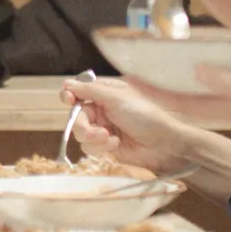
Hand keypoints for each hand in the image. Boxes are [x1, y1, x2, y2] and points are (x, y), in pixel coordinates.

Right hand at [59, 76, 195, 173]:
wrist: (163, 143)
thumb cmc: (145, 115)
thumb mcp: (116, 97)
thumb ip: (90, 91)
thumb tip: (66, 84)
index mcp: (104, 95)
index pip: (78, 93)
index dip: (70, 96)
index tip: (68, 100)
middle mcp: (101, 111)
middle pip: (76, 117)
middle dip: (83, 125)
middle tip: (94, 131)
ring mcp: (102, 130)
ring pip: (81, 134)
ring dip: (93, 138)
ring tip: (110, 139)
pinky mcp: (105, 147)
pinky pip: (90, 148)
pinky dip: (100, 147)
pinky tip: (116, 145)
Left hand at [132, 67, 230, 144]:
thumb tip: (199, 70)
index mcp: (222, 107)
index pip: (175, 101)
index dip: (148, 91)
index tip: (126, 77)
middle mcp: (220, 109)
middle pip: (176, 99)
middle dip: (151, 88)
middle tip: (130, 71)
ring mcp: (229, 106)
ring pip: (188, 96)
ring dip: (167, 84)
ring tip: (148, 68)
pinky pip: (205, 93)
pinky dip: (189, 82)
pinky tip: (187, 69)